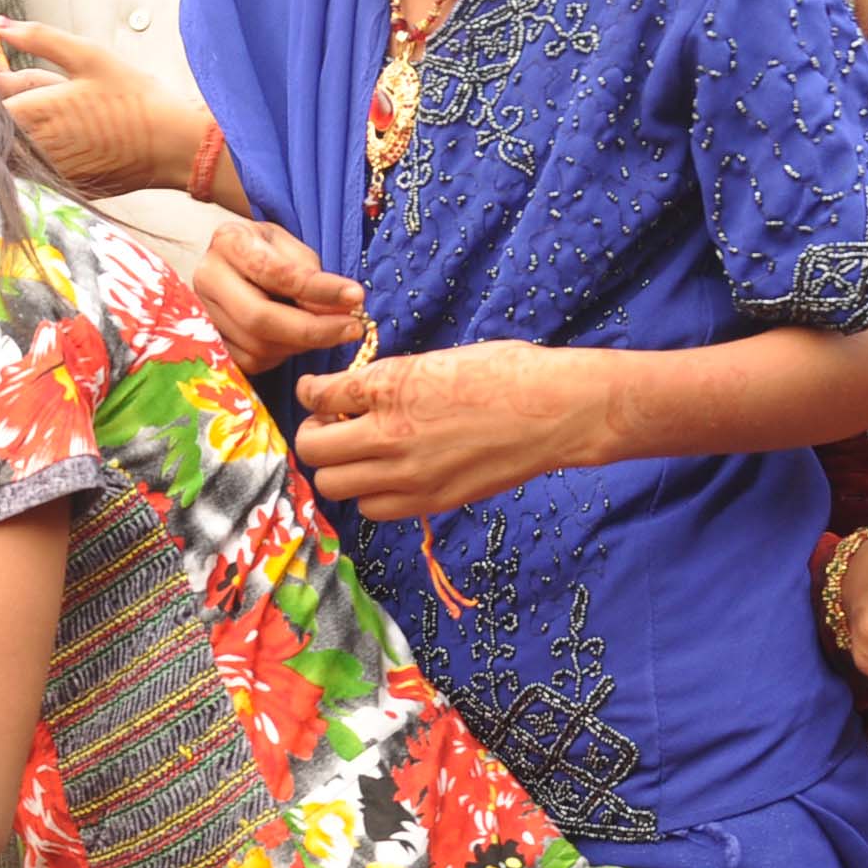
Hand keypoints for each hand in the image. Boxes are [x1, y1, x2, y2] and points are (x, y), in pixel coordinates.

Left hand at [0, 16, 203, 197]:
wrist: (172, 147)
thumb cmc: (133, 99)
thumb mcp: (87, 56)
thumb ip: (37, 38)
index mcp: (31, 113)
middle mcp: (30, 150)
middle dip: (4, 109)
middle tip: (42, 94)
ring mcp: (43, 175)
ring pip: (10, 152)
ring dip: (22, 133)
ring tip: (65, 117)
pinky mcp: (58, 190)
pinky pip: (32, 171)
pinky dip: (40, 154)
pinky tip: (74, 140)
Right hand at [190, 219, 372, 372]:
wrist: (234, 265)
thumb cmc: (268, 253)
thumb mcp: (291, 248)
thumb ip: (312, 276)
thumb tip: (339, 310)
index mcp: (228, 242)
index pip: (274, 273)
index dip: (318, 289)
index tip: (355, 297)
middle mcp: (206, 278)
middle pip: (259, 317)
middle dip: (313, 329)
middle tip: (352, 329)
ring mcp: (202, 314)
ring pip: (258, 345)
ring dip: (301, 344)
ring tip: (324, 329)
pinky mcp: (209, 342)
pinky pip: (252, 361)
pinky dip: (282, 355)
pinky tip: (295, 340)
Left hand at [290, 341, 603, 515]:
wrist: (555, 411)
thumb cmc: (505, 372)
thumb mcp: (435, 359)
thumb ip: (389, 380)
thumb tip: (355, 394)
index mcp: (390, 385)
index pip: (317, 395)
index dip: (313, 393)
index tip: (320, 395)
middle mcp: (389, 433)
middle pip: (313, 448)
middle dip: (314, 435)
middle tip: (332, 426)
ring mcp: (408, 473)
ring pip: (333, 484)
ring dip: (338, 467)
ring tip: (360, 453)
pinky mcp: (428, 500)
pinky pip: (371, 508)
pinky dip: (369, 493)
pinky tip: (387, 475)